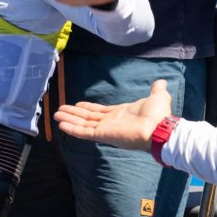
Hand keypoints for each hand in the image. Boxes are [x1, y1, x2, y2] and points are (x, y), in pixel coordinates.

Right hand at [54, 79, 172, 150]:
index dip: (88, 108)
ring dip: (69, 119)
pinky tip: (61, 124)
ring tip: (56, 115)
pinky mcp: (103, 134)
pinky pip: (85, 131)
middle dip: (74, 114)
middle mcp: (111, 122)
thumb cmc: (158, 114)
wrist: (159, 128)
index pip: (100, 111)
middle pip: (88, 117)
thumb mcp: (158, 97)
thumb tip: (160, 81)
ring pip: (83, 123)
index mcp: (120, 114)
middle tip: (60, 110)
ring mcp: (106, 129)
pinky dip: (73, 128)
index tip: (77, 105)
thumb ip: (156, 89)